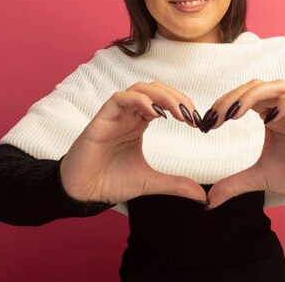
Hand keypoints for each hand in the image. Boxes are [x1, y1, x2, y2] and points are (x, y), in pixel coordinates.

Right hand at [59, 82, 206, 204]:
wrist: (82, 193)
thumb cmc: (109, 182)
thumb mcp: (150, 182)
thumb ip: (175, 184)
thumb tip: (202, 196)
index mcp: (138, 123)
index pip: (163, 101)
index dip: (183, 105)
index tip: (198, 122)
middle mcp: (128, 115)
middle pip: (156, 90)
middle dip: (177, 98)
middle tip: (192, 115)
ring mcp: (115, 115)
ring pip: (140, 89)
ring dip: (163, 96)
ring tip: (179, 113)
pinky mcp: (101, 119)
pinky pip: (120, 99)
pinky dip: (140, 100)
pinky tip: (156, 113)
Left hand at [205, 80, 284, 208]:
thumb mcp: (261, 178)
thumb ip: (234, 184)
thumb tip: (208, 201)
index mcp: (270, 115)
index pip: (244, 97)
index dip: (224, 104)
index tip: (206, 123)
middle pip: (257, 86)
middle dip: (233, 97)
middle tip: (216, 117)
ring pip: (280, 86)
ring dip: (255, 95)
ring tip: (236, 113)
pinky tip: (272, 119)